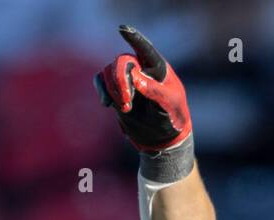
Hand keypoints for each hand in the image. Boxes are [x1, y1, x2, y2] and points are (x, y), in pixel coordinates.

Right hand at [94, 25, 191, 152]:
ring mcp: (127, 78)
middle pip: (122, 61)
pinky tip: (107, 104)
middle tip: (127, 101)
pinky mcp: (116, 90)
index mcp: (158, 68)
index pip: (144, 49)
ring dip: (114, 89)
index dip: (134, 38)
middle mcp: (141, 69)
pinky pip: (101, 81)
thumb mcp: (170, 104)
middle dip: (120, 79)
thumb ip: (154, 90)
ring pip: (109, 71)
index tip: (122, 29)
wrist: (162, 137)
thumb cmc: (172, 117)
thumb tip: (135, 76)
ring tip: (126, 108)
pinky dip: (103, 90)